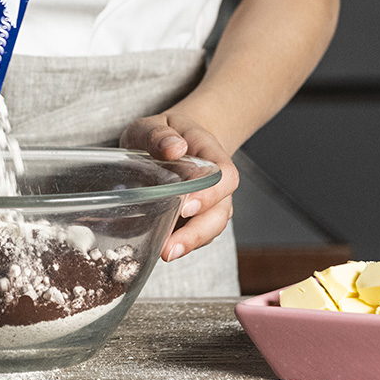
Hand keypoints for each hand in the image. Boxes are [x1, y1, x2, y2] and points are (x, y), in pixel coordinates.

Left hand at [120, 110, 238, 261]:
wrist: (173, 142)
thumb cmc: (165, 134)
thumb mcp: (154, 125)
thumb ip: (160, 134)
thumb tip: (174, 148)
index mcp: (211, 155)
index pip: (225, 176)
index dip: (211, 194)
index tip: (186, 205)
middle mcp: (216, 184)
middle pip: (220, 212)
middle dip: (197, 233)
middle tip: (171, 247)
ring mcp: (208, 204)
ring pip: (210, 229)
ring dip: (190, 244)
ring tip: (165, 254)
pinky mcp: (193, 219)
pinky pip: (195, 236)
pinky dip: (181, 244)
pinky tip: (160, 249)